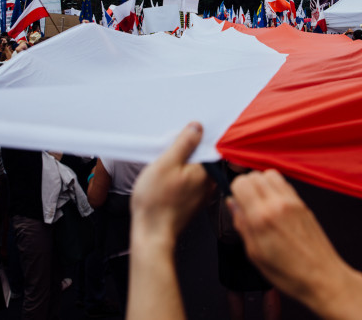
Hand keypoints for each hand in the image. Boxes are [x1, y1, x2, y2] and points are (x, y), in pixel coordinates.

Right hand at [130, 122, 213, 246]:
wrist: (152, 234)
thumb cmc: (156, 202)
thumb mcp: (166, 163)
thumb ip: (184, 143)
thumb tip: (197, 127)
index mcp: (207, 171)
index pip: (208, 145)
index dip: (192, 139)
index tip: (177, 141)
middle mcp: (209, 184)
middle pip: (201, 158)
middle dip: (185, 153)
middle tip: (167, 157)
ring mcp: (202, 195)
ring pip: (194, 171)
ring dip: (180, 167)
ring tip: (163, 172)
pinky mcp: (193, 203)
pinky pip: (189, 183)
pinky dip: (178, 179)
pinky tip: (165, 183)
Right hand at [227, 170, 346, 298]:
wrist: (323, 276)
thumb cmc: (291, 273)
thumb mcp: (255, 254)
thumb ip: (242, 225)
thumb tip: (233, 205)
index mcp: (262, 217)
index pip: (241, 182)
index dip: (234, 190)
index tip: (236, 201)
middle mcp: (277, 204)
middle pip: (255, 174)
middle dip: (247, 185)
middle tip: (246, 202)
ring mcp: (292, 202)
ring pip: (270, 174)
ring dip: (262, 183)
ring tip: (260, 202)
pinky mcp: (303, 204)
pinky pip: (285, 184)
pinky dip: (276, 188)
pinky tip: (274, 206)